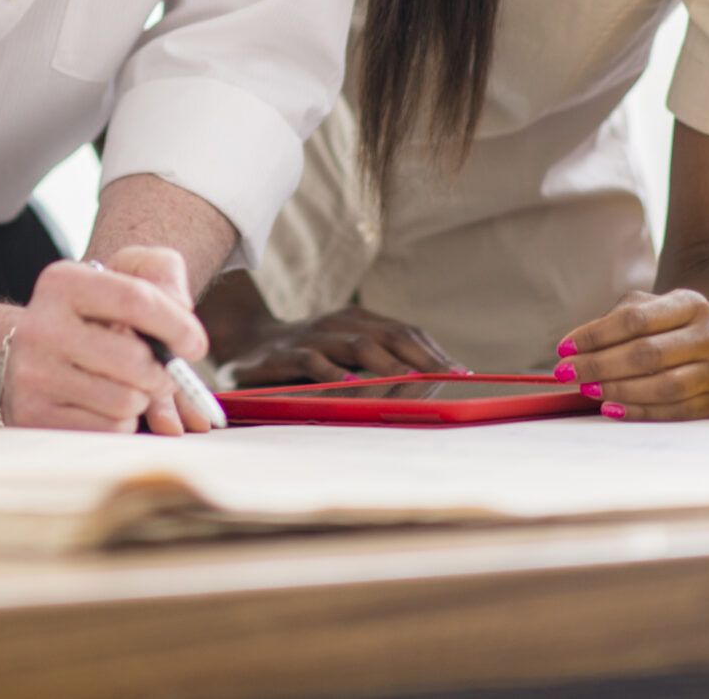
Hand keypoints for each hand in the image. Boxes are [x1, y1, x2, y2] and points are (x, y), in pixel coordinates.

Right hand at [0, 248, 212, 434]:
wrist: (20, 356)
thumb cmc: (90, 316)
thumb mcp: (120, 275)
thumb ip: (162, 275)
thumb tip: (184, 319)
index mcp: (62, 282)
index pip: (135, 299)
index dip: (178, 325)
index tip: (195, 344)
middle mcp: (40, 326)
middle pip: (135, 360)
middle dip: (163, 372)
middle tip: (162, 372)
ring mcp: (33, 375)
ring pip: (126, 401)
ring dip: (142, 399)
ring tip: (127, 385)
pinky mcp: (34, 417)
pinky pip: (109, 430)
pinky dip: (122, 422)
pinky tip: (104, 405)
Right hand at [222, 305, 461, 385]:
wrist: (246, 344)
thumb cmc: (306, 354)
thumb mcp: (342, 353)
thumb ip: (376, 361)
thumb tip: (429, 381)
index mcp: (357, 319)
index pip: (405, 331)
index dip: (434, 351)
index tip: (462, 373)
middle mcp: (339, 322)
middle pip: (390, 334)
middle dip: (422, 356)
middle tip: (448, 378)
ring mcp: (312, 336)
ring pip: (358, 345)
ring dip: (388, 365)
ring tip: (413, 379)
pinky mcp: (285, 355)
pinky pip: (314, 363)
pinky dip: (334, 375)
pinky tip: (352, 389)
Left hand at [555, 288, 708, 421]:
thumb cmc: (674, 322)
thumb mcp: (651, 306)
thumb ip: (615, 320)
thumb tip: (574, 347)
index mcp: (690, 303)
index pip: (636, 319)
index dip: (596, 335)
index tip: (564, 347)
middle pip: (648, 354)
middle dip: (600, 365)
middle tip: (567, 373)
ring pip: (664, 386)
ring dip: (619, 390)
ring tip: (587, 389)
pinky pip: (675, 411)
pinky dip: (640, 412)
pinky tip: (612, 408)